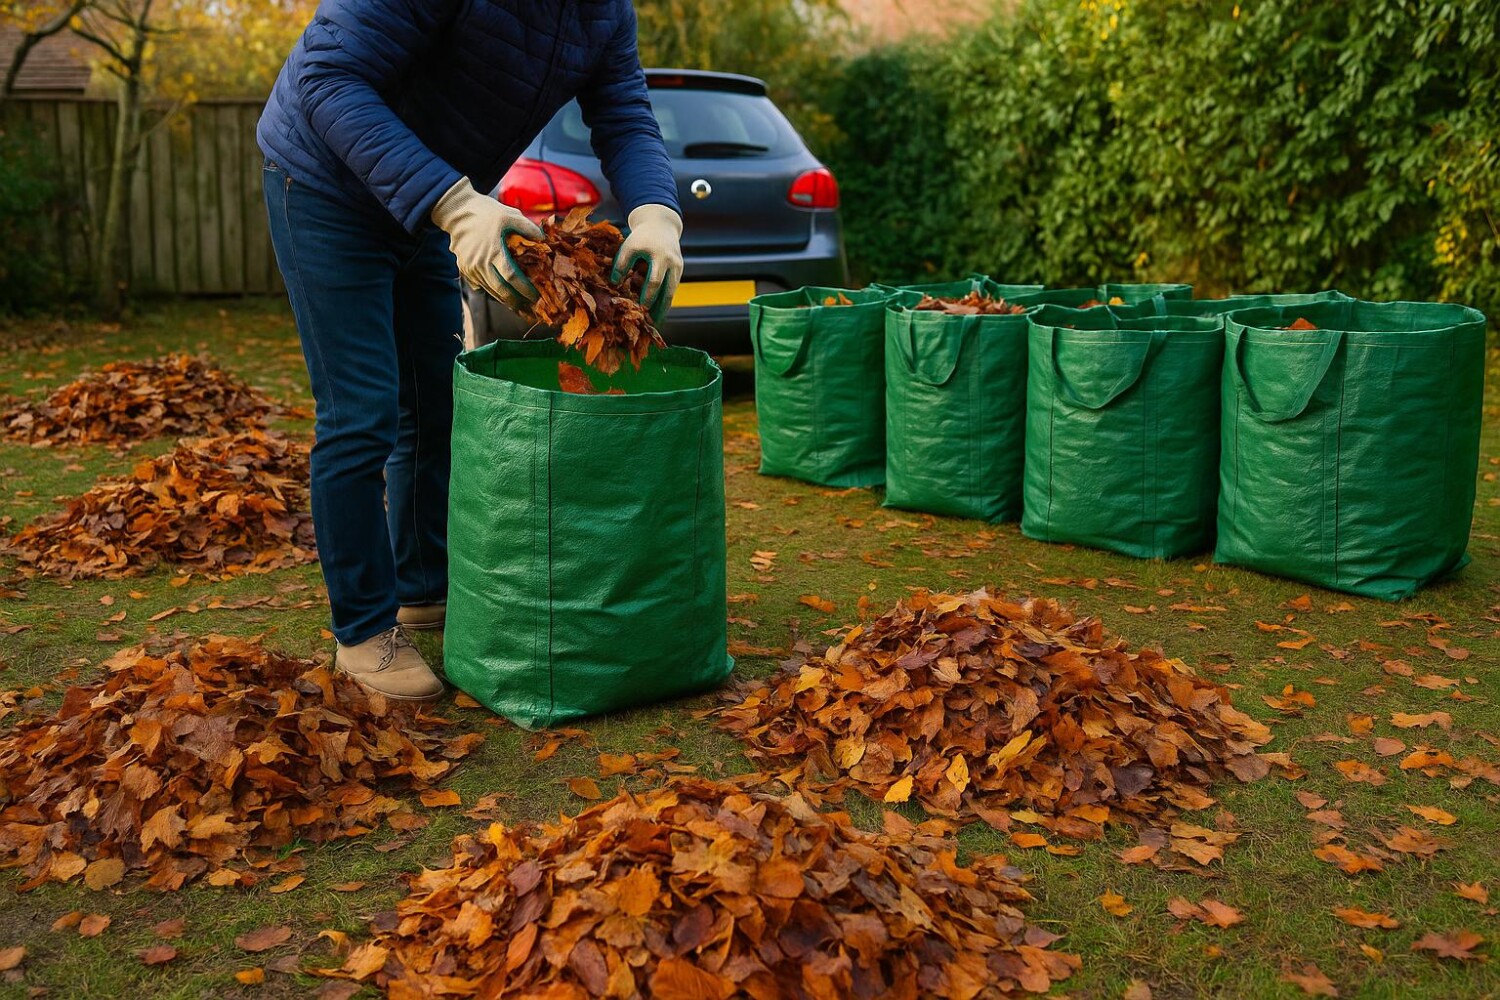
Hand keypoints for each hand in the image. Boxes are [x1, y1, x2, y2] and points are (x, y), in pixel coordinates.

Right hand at [430, 177, 544, 309]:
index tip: (536, 296)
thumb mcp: (509, 214)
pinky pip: (479, 287)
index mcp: (494, 252)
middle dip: (517, 302)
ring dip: (505, 299)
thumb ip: (527, 227)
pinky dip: (492, 292)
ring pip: (490, 291)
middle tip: (530, 307)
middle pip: (501, 290)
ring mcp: (470, 269)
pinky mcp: (464, 269)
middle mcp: (481, 264)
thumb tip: (543, 239)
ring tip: (519, 305)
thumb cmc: (484, 212)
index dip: (525, 290)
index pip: (512, 278)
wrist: (456, 211)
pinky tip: (503, 294)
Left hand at [611, 204, 683, 325]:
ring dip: (664, 309)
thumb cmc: (642, 236)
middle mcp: (672, 263)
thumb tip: (614, 283)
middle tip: (651, 325)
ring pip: (672, 293)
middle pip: (668, 292)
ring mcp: (678, 268)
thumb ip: (621, 263)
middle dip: (659, 310)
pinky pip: (672, 290)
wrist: (662, 225)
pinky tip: (658, 312)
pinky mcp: (679, 271)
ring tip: (655, 324)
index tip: (640, 310)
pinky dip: (665, 301)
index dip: (647, 297)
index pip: (654, 282)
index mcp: (659, 256)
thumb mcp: (629, 245)